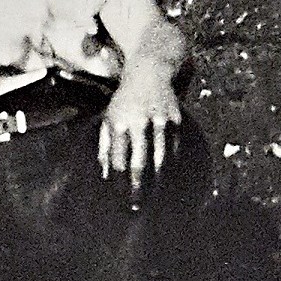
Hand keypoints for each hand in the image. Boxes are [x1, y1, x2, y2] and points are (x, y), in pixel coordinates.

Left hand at [97, 68, 182, 199]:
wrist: (150, 73)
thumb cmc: (124, 102)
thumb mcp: (108, 119)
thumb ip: (105, 148)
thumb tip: (105, 176)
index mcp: (118, 124)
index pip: (118, 161)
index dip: (119, 183)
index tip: (119, 200)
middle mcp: (138, 123)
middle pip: (139, 164)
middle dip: (137, 189)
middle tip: (136, 207)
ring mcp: (159, 122)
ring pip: (160, 160)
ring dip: (157, 182)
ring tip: (153, 198)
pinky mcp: (175, 121)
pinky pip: (174, 150)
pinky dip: (170, 166)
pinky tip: (166, 179)